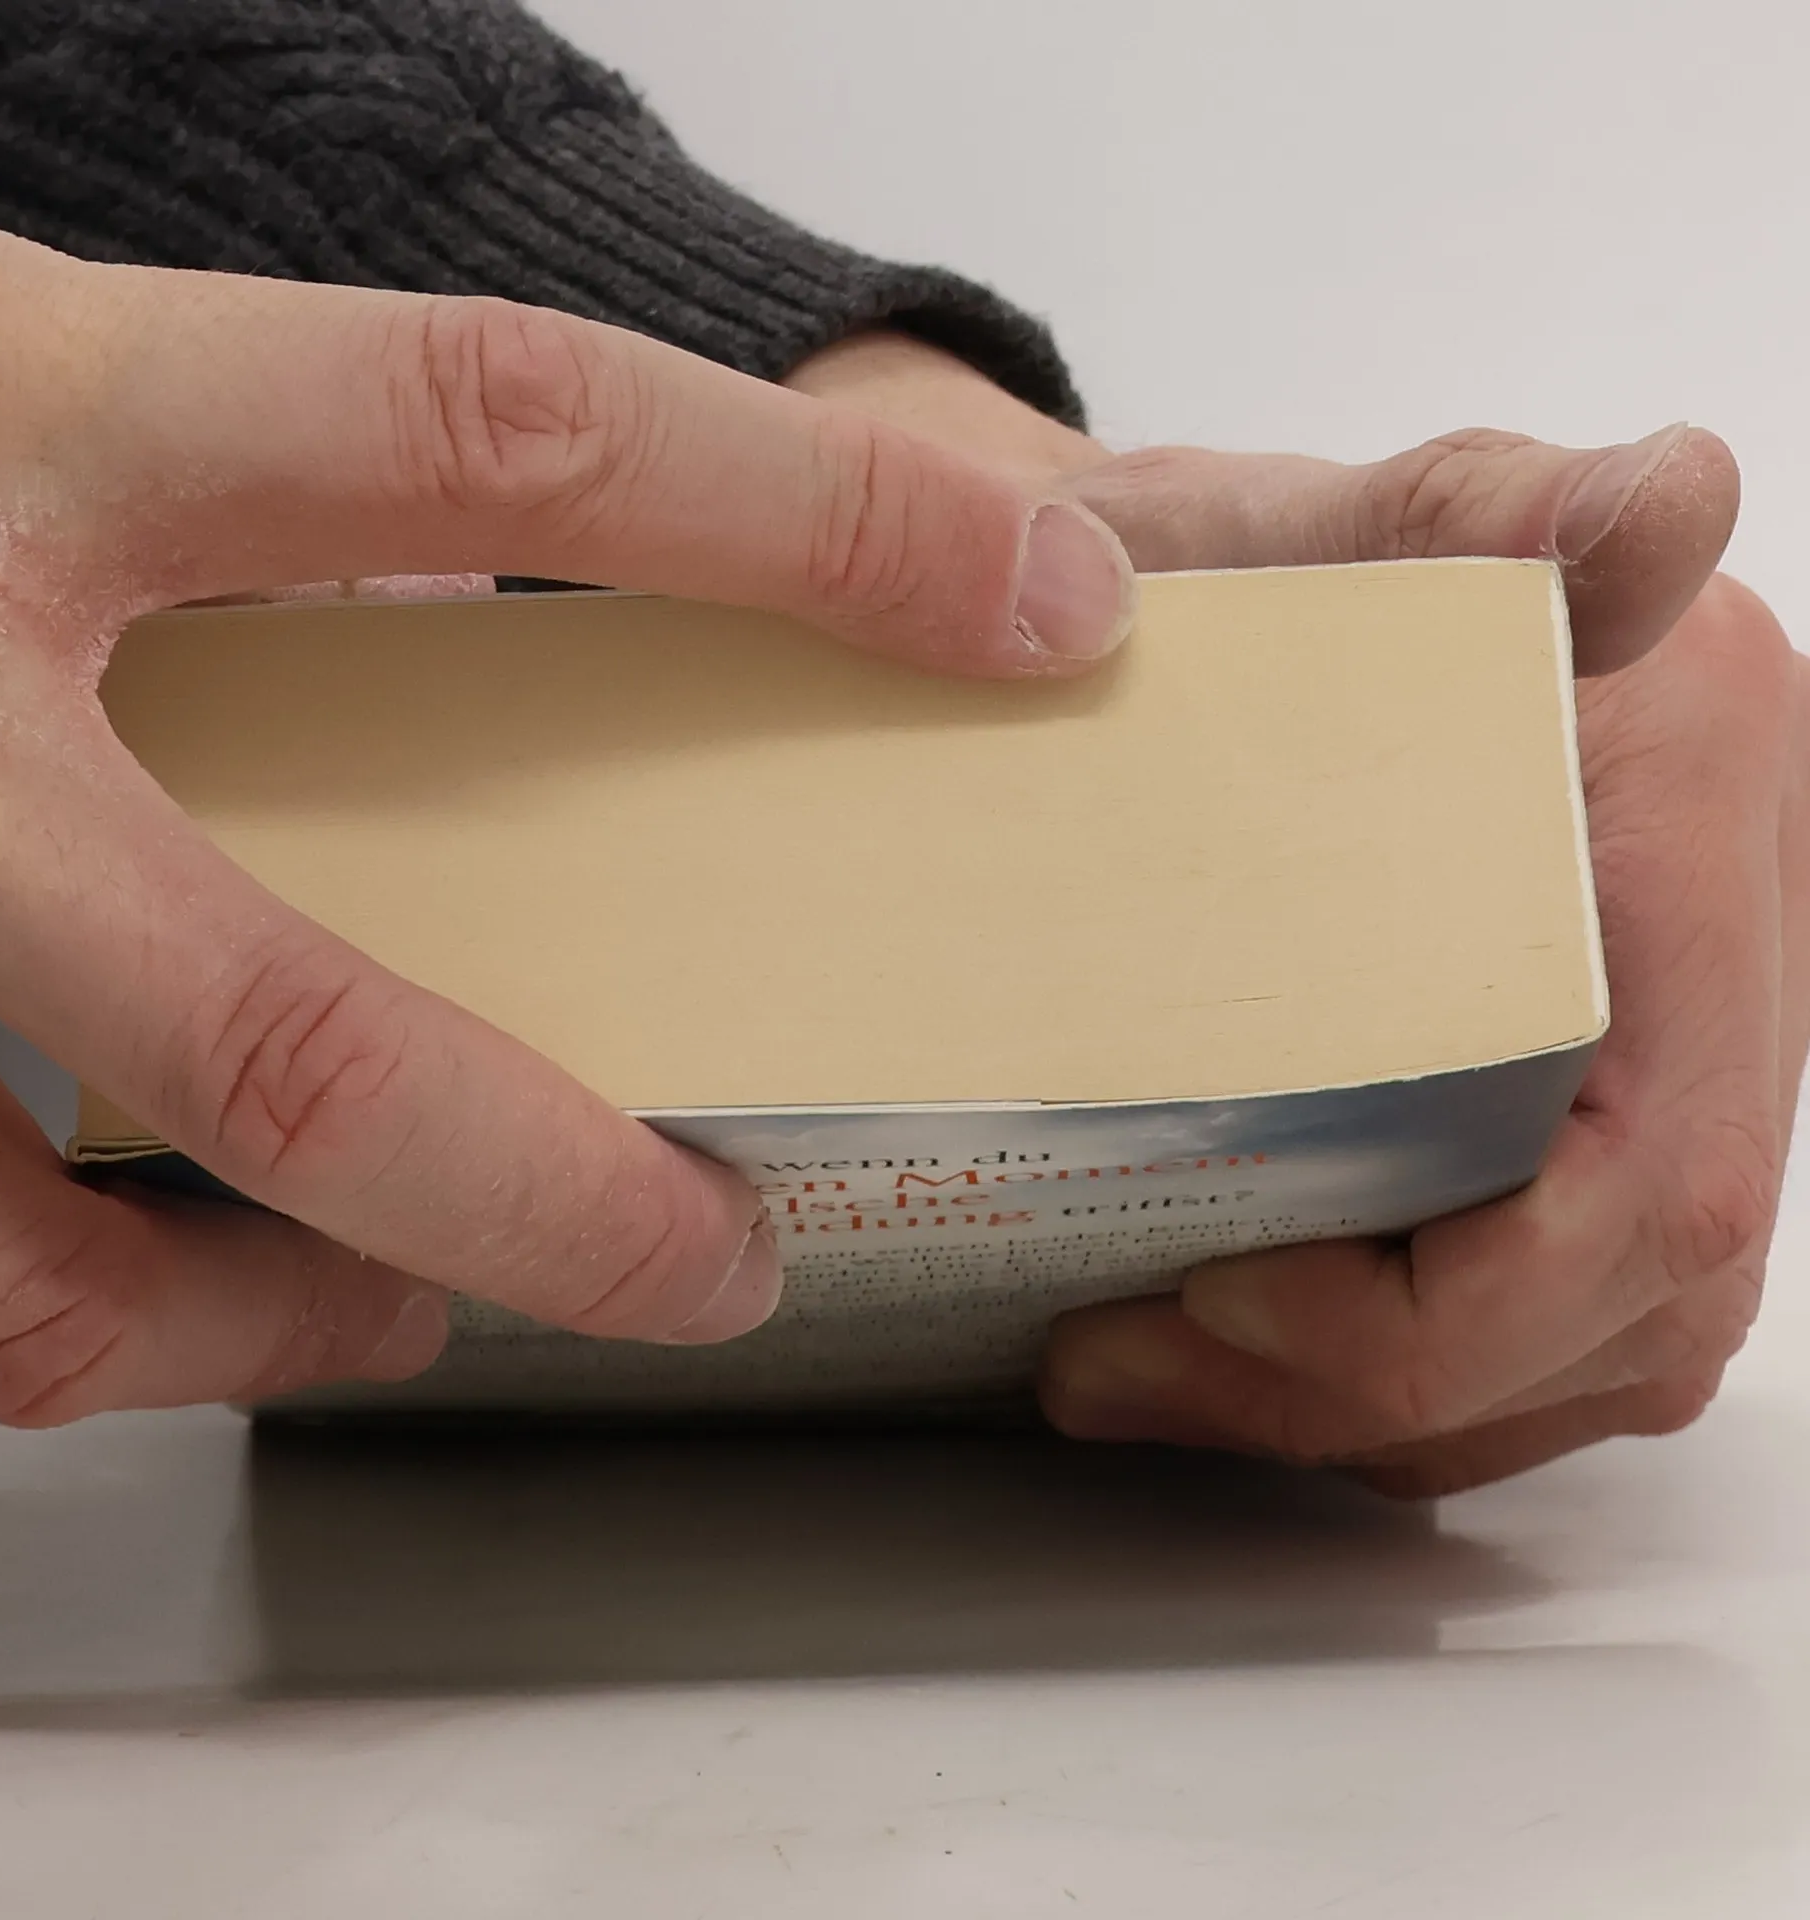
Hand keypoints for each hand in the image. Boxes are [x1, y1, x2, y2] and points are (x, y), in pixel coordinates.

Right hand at [0, 212, 1134, 1424]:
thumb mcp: (13, 373)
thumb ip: (265, 515)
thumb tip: (521, 643)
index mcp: (3, 412)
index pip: (497, 437)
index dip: (803, 529)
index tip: (1030, 611)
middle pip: (270, 1024)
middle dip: (536, 1190)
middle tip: (712, 1259)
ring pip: (22, 1270)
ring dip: (272, 1328)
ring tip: (417, 1307)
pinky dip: (78, 1315)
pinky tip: (180, 1273)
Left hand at [792, 334, 1799, 1491]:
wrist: (1172, 594)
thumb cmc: (1216, 572)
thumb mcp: (1305, 536)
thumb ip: (1464, 515)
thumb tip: (1669, 495)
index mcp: (1688, 796)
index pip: (1656, 1170)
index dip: (1464, 1308)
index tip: (1223, 1300)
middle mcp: (1723, 935)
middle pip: (1632, 1294)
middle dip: (1374, 1387)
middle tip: (1120, 1371)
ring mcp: (1672, 1028)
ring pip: (1603, 1332)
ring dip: (1384, 1406)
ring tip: (1154, 1376)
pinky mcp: (1596, 1082)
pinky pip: (1558, 1308)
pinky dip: (1415, 1370)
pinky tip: (1251, 1351)